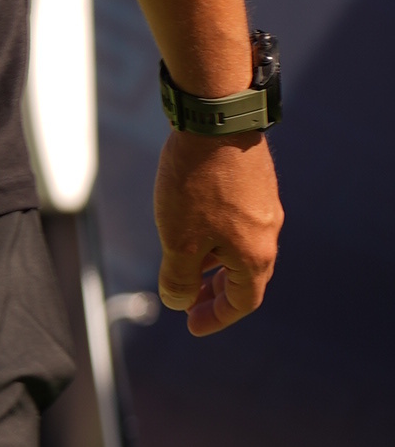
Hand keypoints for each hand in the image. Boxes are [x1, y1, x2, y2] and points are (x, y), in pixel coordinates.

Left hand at [153, 130, 281, 336]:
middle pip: (246, 278)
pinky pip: (239, 224)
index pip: (243, 301)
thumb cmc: (197, 184)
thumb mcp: (179, 241)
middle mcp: (268, 232)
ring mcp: (264, 206)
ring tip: (186, 269)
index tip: (191, 326)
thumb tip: (179, 302)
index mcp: (255, 254)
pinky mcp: (255, 183)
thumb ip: (180, 278)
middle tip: (188, 303)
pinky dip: (218, 239)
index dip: (217, 318)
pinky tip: (193, 229)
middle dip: (216, 295)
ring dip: (215, 266)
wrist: (216, 120)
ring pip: (241, 249)